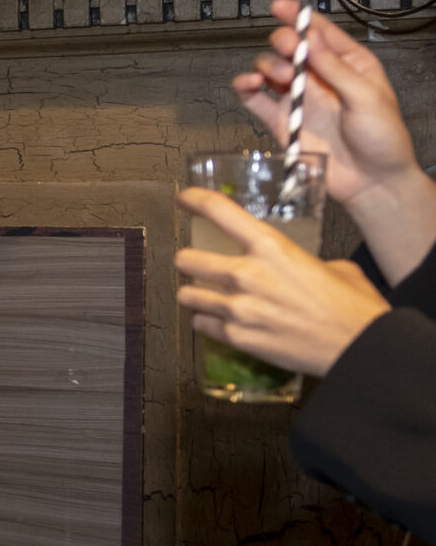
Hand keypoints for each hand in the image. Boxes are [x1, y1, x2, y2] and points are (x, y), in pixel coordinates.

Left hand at [176, 188, 389, 376]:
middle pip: (186, 258)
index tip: (185, 199)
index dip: (195, 200)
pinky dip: (206, 322)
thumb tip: (290, 265)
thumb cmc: (352, 306)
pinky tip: (219, 320)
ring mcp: (238, 308)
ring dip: (194, 294)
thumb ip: (298, 260)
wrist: (360, 346)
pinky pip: (201, 324)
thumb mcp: (332, 266)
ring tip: (206, 295)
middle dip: (188, 260)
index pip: (219, 211)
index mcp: (272, 247)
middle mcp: (247, 274)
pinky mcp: (236, 337)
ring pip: (186, 295)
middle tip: (195, 263)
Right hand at [233, 0, 435, 284]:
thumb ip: (336, 70)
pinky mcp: (280, 120)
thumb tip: (314, 41)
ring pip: (270, 68)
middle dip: (284, 42)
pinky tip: (249, 85)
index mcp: (349, 65)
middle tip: (288, 51)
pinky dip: (245, 88)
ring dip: (269, 66)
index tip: (283, 5)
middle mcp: (320, 78)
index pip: (321, 32)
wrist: (371, 181)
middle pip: (291, 46)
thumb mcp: (368, 98)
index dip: (301, 16)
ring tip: (281, 78)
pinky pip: (254, 98)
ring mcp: (298, 98)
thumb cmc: (382, 140)